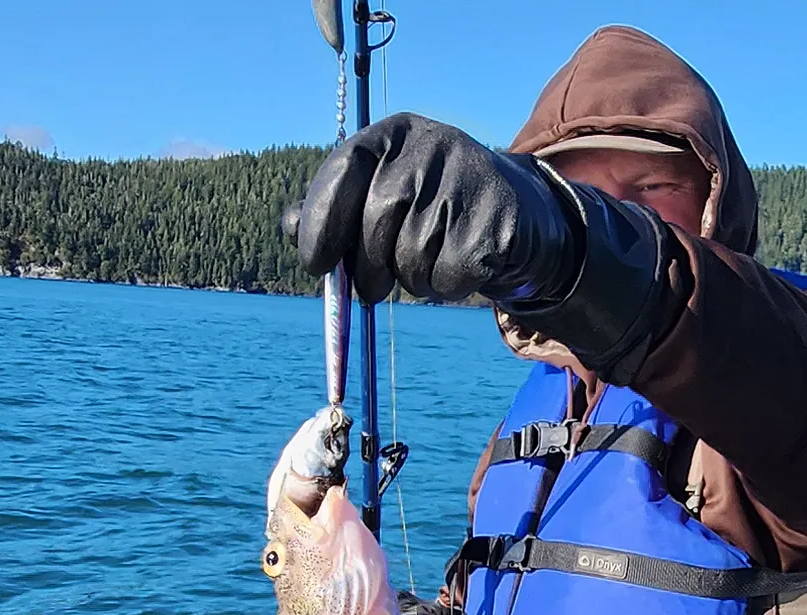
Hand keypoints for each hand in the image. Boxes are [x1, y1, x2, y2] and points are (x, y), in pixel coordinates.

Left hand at [295, 113, 579, 304]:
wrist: (515, 213)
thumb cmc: (431, 207)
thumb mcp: (382, 193)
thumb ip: (333, 208)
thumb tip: (290, 227)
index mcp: (395, 134)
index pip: (344, 169)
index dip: (322, 220)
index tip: (315, 263)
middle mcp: (432, 146)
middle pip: (378, 217)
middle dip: (366, 266)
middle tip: (368, 289)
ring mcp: (469, 181)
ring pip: (412, 254)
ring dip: (410, 277)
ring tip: (426, 263)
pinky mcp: (496, 224)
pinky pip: (447, 275)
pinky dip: (443, 285)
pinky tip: (457, 266)